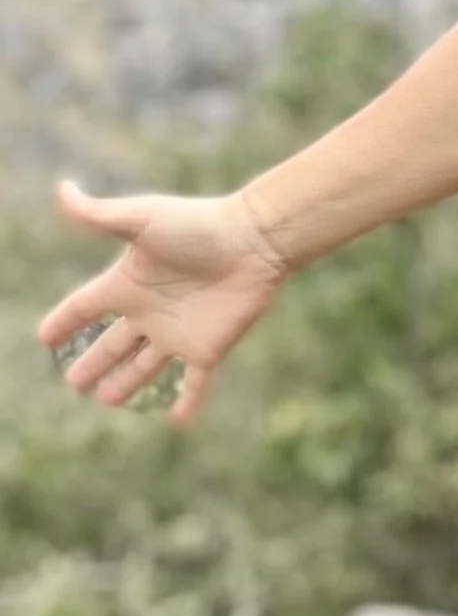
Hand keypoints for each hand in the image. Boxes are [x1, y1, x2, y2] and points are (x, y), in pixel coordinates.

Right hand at [36, 182, 289, 425]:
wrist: (256, 239)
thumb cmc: (199, 225)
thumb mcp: (142, 219)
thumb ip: (98, 214)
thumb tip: (62, 191)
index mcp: (129, 283)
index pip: (85, 307)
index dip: (64, 321)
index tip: (44, 337)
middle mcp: (150, 311)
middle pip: (111, 344)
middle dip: (92, 363)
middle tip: (73, 383)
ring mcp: (179, 332)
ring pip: (145, 366)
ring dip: (126, 383)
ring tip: (106, 400)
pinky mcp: (208, 347)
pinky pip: (196, 383)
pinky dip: (188, 403)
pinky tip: (180, 424)